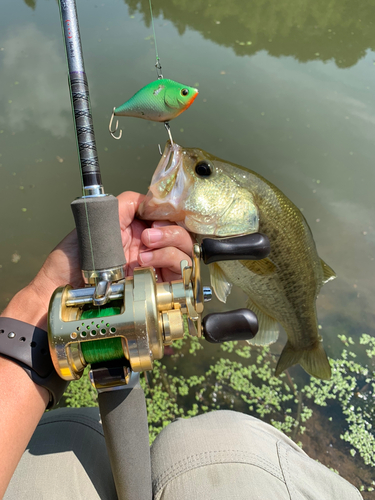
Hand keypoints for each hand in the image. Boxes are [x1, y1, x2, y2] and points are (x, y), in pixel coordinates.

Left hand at [1, 191, 192, 330]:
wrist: (65, 289)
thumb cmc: (74, 258)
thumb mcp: (99, 221)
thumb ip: (126, 205)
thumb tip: (153, 199)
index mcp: (138, 230)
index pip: (168, 217)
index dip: (169, 213)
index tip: (157, 214)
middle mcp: (150, 247)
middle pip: (181, 232)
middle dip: (169, 230)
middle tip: (148, 236)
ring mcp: (156, 267)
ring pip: (184, 250)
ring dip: (168, 245)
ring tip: (142, 254)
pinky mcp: (159, 286)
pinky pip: (180, 270)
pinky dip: (168, 261)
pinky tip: (146, 265)